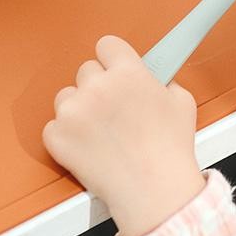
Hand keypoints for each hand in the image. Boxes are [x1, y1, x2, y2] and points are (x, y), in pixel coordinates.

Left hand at [42, 35, 206, 235]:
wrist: (153, 190)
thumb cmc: (169, 151)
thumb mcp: (182, 103)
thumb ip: (163, 82)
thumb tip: (153, 79)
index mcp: (128, 72)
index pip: (107, 45)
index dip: (113, 59)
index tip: (115, 71)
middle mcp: (97, 86)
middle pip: (86, 70)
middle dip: (98, 87)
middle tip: (113, 110)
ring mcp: (73, 111)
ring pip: (66, 97)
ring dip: (79, 109)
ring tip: (101, 132)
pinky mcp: (57, 136)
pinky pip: (53, 126)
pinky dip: (66, 136)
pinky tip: (88, 147)